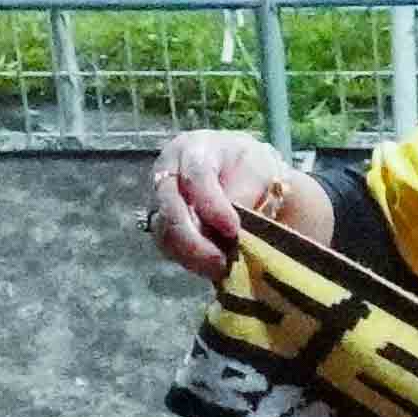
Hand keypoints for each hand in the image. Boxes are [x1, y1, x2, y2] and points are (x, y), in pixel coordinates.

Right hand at [145, 132, 328, 284]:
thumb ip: (244, 195)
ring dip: (190, 254)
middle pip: (170, 206)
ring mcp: (160, 197)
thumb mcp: (257, 170)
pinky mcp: (160, 221)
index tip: (233, 229)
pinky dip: (187, 259)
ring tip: (218, 268)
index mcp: (195, 148)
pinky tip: (209, 267)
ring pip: (164, 230)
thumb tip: (232, 231)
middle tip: (221, 261)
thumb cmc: (249, 166)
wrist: (239, 171)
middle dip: (194, 239)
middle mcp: (169, 170)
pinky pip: (166, 244)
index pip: (196, 175)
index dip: (212, 205)